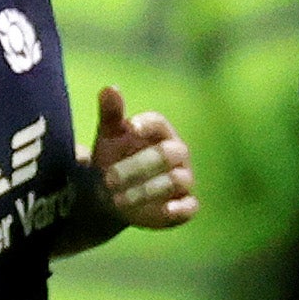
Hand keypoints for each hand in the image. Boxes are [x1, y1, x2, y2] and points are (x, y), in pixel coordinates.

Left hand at [91, 85, 196, 230]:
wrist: (113, 196)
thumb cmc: (114, 159)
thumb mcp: (109, 137)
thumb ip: (111, 114)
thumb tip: (110, 88)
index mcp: (160, 133)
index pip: (159, 123)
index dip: (147, 124)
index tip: (129, 128)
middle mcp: (177, 154)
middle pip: (166, 154)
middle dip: (137, 167)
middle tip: (108, 179)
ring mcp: (184, 179)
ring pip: (175, 181)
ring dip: (145, 191)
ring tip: (116, 201)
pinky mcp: (184, 205)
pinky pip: (190, 206)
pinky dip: (179, 209)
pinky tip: (164, 211)